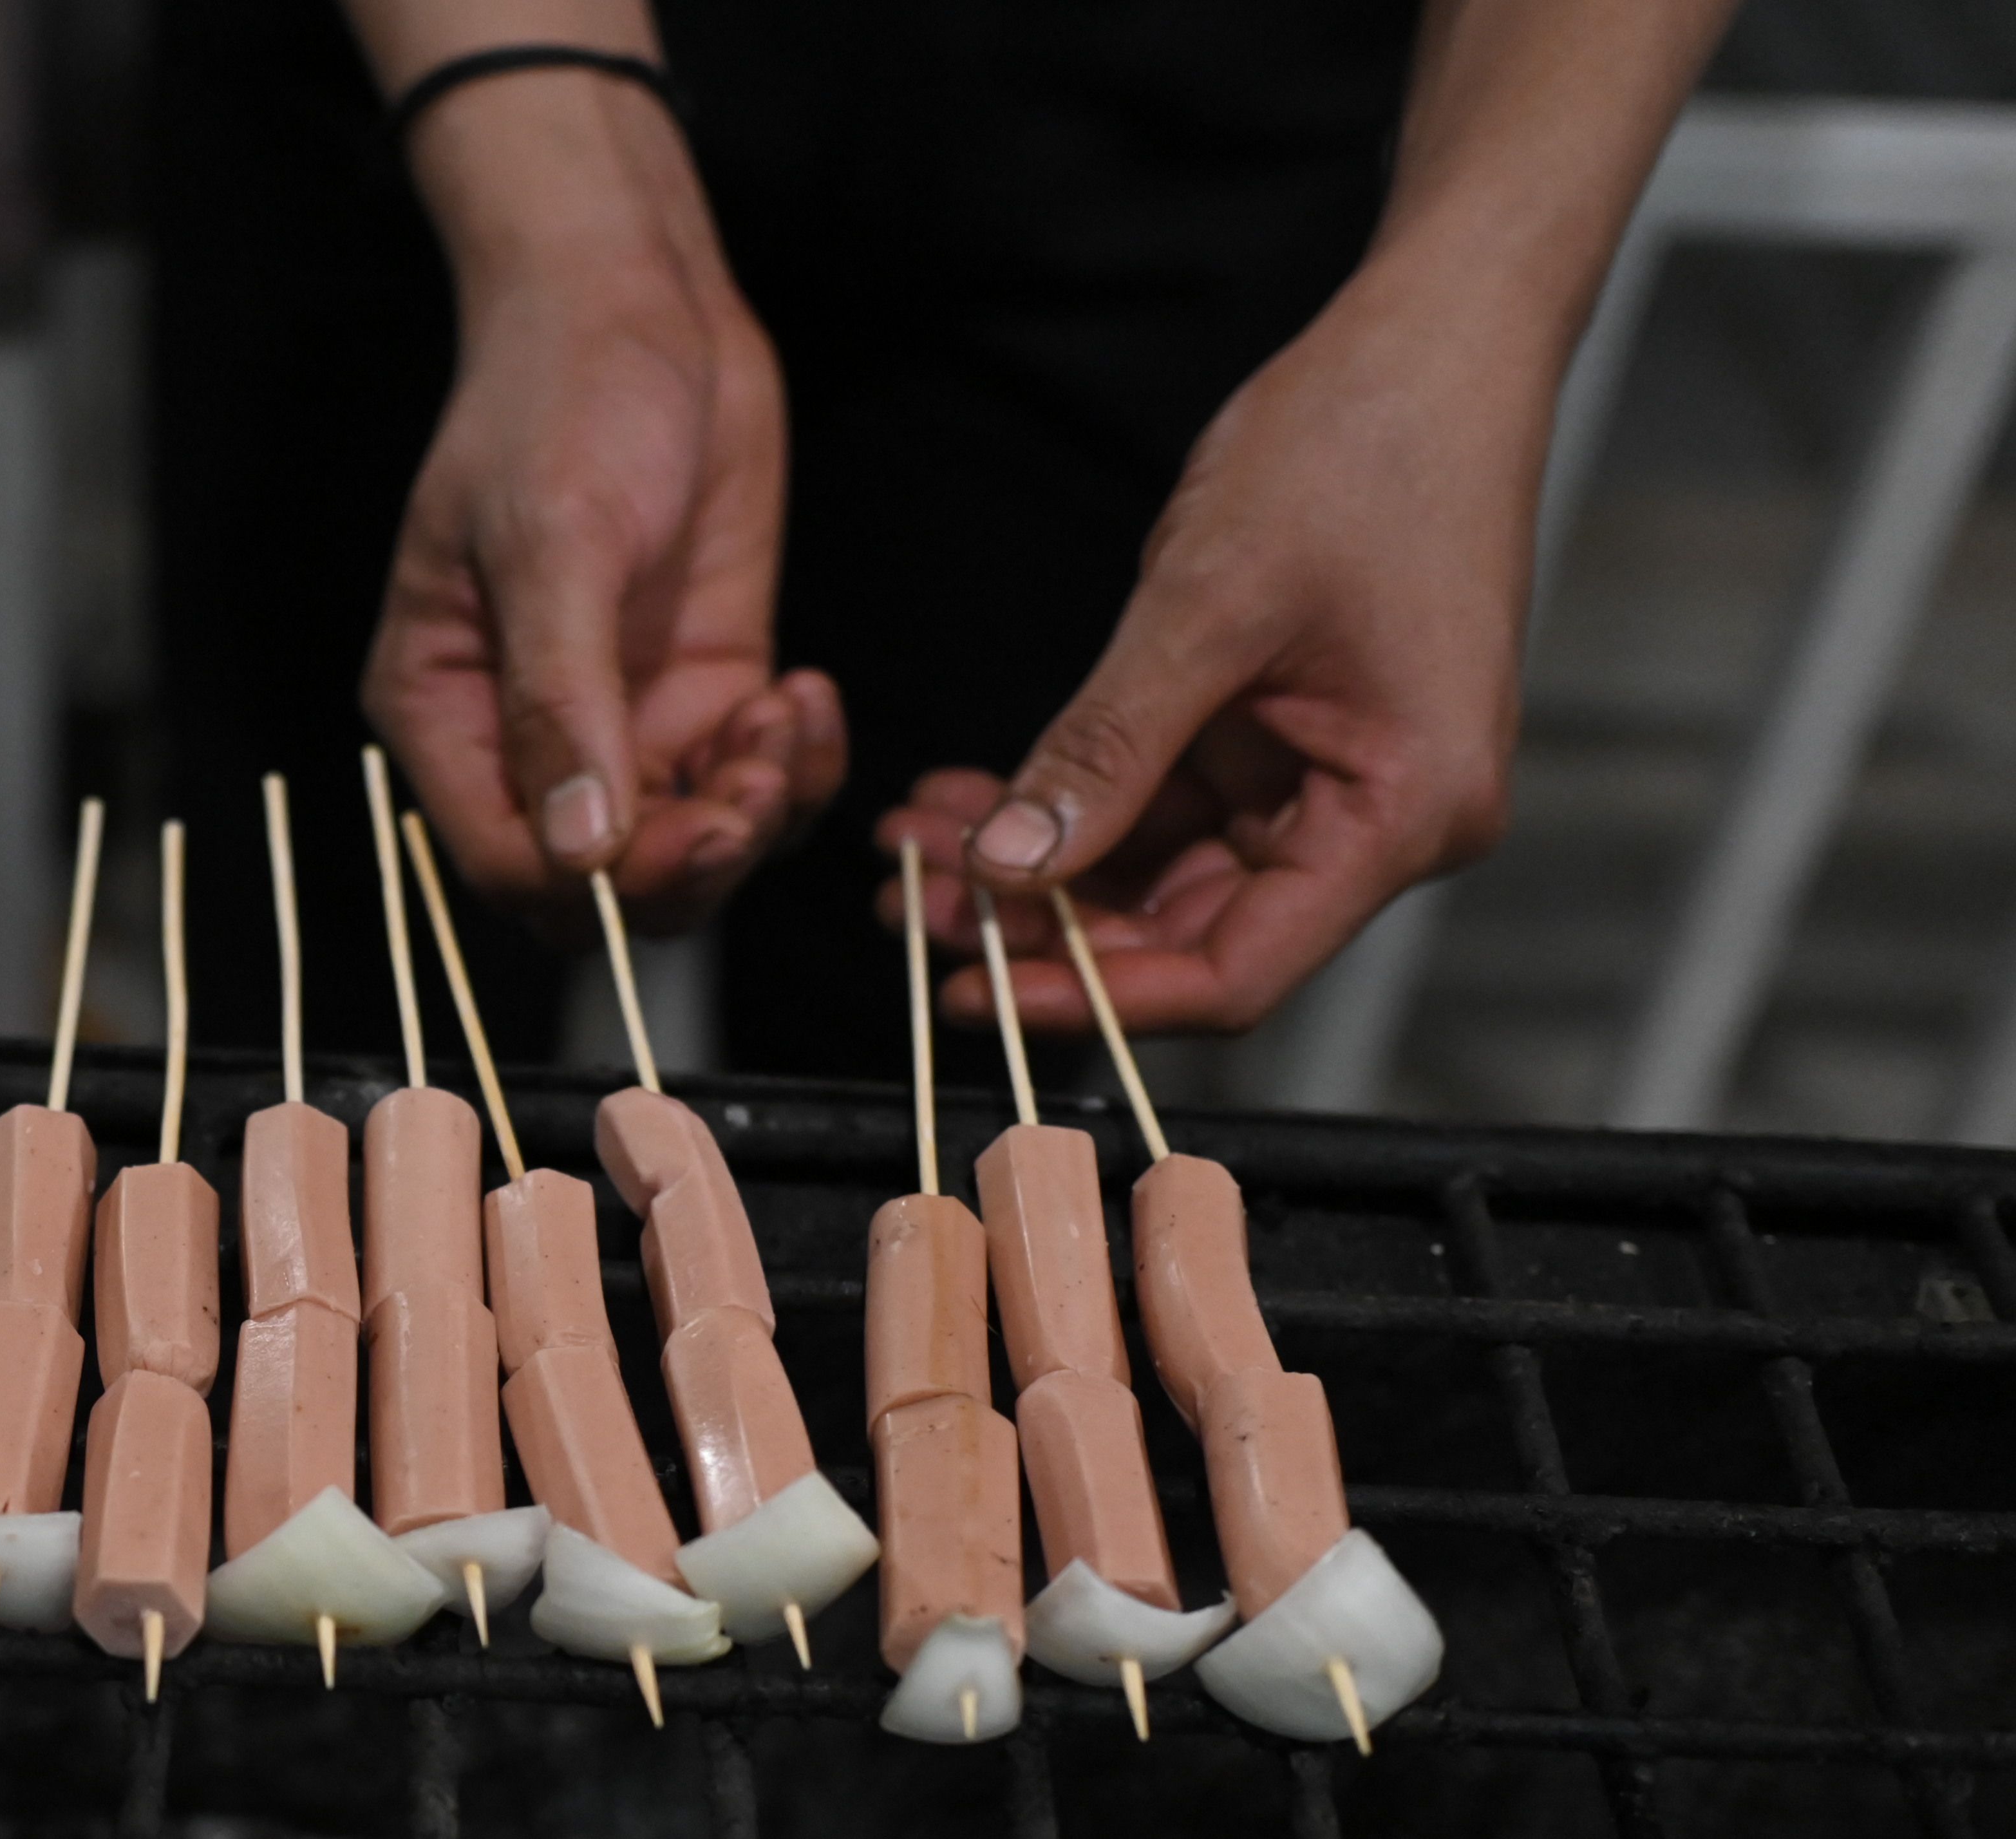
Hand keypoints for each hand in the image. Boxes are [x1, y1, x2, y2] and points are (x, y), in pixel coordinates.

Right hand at [359, 69, 842, 936]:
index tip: (683, 831)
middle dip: (688, 858)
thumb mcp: (553, 542)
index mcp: (447, 710)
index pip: (506, 863)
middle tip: (753, 788)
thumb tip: (577, 846)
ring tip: (781, 723)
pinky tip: (803, 696)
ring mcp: (621, 717)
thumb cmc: (559, 397)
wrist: (636, 300)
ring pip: (687, 845)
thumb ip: (560, 700)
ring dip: (751, 816)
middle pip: (603, 880)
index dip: (595, 882)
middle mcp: (526, 734)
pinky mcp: (701, 685)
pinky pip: (749, 781)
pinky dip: (792, 768)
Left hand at [882, 258, 1550, 1032]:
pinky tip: (967, 803)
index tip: (975, 994)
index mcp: (1405, 812)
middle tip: (907, 912)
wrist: (1433, 339)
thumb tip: (1006, 872)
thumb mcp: (1209, 605)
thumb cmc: (1363, 448)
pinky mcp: (1282, 740)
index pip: (1236, 972)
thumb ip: (1106, 749)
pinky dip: (1067, 806)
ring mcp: (1329, 782)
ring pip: (1156, 876)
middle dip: (1042, 930)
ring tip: (912, 851)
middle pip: (1189, 934)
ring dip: (1035, 870)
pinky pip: (1159, 808)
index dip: (1095, 998)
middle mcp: (1379, 821)